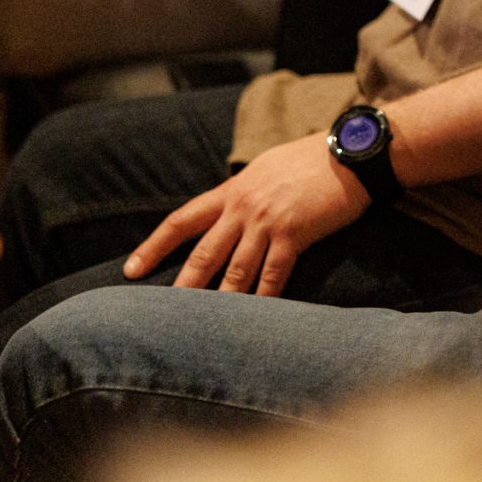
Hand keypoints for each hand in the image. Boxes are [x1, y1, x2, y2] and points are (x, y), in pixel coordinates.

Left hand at [122, 130, 366, 295]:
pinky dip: (263, 297)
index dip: (153, 246)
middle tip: (161, 314)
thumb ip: (244, 193)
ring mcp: (268, 222)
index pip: (181, 221)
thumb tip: (229, 211)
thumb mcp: (266, 169)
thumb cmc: (311, 159)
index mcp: (232, 191)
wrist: (350, 153)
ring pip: (235, 270)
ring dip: (220, 300)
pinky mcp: (295, 234)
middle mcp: (243, 208)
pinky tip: (255, 317)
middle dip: (182, 286)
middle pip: (204, 253)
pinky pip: (273, 273)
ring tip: (204, 328)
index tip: (132, 270)